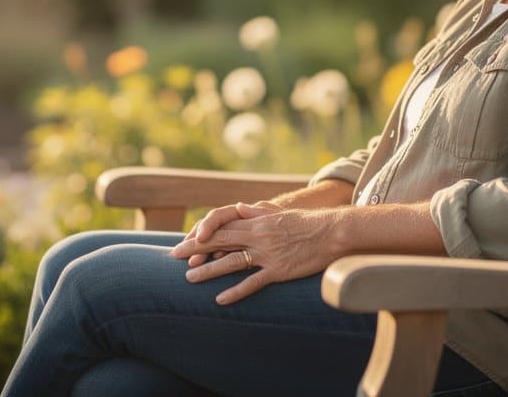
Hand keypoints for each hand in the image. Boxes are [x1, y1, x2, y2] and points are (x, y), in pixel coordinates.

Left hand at [170, 204, 345, 304]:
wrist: (333, 232)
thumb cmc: (309, 222)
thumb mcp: (280, 213)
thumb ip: (257, 213)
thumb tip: (238, 208)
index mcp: (258, 222)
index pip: (222, 227)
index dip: (201, 234)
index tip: (185, 242)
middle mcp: (259, 237)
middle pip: (220, 242)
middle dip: (195, 250)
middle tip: (175, 257)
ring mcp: (268, 254)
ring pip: (231, 262)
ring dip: (208, 271)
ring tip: (189, 278)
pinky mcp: (279, 270)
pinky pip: (253, 283)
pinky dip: (235, 291)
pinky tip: (220, 299)